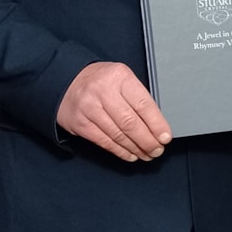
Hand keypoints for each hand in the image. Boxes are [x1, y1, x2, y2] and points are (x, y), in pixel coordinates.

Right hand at [56, 62, 171, 161]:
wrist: (66, 81)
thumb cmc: (101, 81)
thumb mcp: (121, 79)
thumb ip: (137, 97)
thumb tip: (157, 125)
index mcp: (119, 77)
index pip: (143, 104)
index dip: (156, 124)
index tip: (165, 137)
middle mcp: (103, 91)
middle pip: (130, 122)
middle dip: (147, 140)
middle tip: (157, 150)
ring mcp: (89, 108)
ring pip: (118, 134)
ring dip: (136, 148)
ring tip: (147, 154)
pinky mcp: (80, 123)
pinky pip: (104, 141)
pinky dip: (120, 151)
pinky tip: (131, 154)